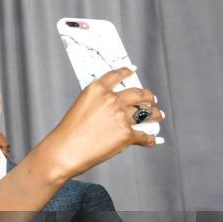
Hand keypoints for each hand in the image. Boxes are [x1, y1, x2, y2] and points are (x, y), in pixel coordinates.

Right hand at [41, 67, 164, 179]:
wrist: (64, 152)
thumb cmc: (68, 133)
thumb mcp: (80, 108)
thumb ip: (99, 103)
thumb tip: (119, 108)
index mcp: (97, 90)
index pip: (117, 75)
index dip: (127, 71)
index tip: (132, 70)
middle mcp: (111, 100)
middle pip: (139, 93)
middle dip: (147, 96)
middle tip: (151, 98)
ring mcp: (121, 117)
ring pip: (147, 112)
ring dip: (155, 114)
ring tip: (158, 115)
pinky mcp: (126, 135)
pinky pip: (144, 136)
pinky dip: (150, 140)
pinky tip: (153, 140)